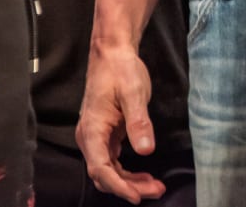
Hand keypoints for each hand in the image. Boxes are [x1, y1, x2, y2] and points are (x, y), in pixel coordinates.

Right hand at [76, 44, 163, 204]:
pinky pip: (113, 161)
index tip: (137, 196)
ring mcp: (97, 137)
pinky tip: (143, 175)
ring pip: (109, 171)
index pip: (101, 169)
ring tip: (154, 186)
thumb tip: (146, 151)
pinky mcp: (106, 134)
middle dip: (128, 187)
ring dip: (129, 182)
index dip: (119, 186)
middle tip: (156, 190)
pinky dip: (127, 172)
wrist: (112, 53)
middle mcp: (90, 138)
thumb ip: (139, 123)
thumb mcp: (134, 93)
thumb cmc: (120, 70)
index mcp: (92, 130)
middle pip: (104, 175)